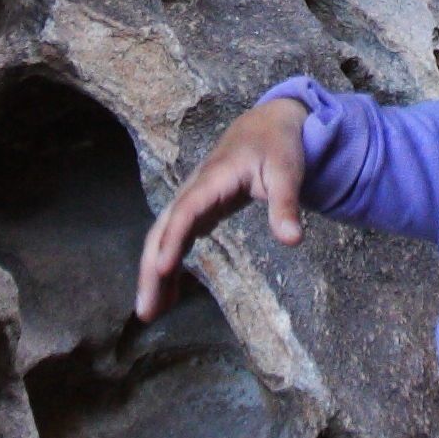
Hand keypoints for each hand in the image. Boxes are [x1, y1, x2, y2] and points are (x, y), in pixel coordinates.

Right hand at [133, 95, 309, 320]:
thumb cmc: (277, 147)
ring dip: (154, 273)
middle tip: (145, 310)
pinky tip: (169, 296)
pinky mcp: (198, 210)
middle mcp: (193, 191)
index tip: (162, 269)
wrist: (267, 124)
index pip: (185, 212)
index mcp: (212, 179)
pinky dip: (168, 266)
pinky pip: (175, 240)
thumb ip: (287, 206)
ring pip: (163, 238)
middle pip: (163, 230)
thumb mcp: (288, 172)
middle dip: (150, 269)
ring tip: (150, 313)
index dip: (172, 240)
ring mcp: (192, 200)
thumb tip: (293, 240)